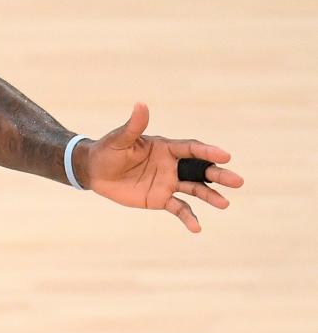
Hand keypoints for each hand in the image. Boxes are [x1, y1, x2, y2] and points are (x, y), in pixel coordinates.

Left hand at [81, 102, 243, 232]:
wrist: (95, 172)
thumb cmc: (108, 150)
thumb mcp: (120, 139)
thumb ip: (134, 126)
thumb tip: (141, 104)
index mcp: (166, 148)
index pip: (191, 149)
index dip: (207, 151)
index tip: (225, 155)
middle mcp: (172, 165)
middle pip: (200, 169)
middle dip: (218, 175)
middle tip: (237, 181)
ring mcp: (168, 182)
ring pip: (195, 189)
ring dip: (210, 196)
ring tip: (224, 203)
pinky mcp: (161, 198)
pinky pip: (179, 208)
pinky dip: (188, 218)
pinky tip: (197, 228)